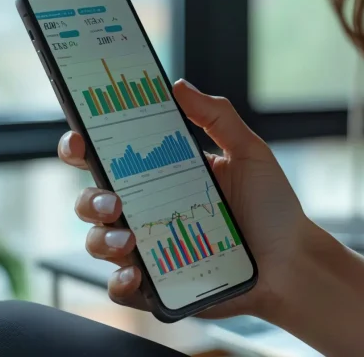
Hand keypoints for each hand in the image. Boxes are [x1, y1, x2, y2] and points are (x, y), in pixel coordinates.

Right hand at [58, 79, 308, 318]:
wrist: (291, 261)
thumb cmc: (270, 205)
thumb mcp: (248, 151)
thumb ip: (217, 116)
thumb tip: (178, 85)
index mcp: (160, 175)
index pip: (110, 158)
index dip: (84, 146)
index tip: (81, 138)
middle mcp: (147, 209)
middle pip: (93, 200)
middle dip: (89, 198)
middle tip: (112, 200)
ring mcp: (149, 247)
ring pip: (99, 242)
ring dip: (101, 239)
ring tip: (128, 237)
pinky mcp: (158, 285)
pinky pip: (122, 286)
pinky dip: (120, 283)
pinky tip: (135, 274)